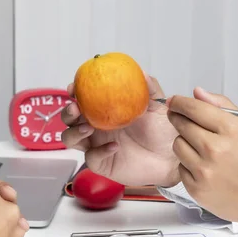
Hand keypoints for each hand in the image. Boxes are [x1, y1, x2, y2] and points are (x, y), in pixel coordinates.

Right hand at [60, 74, 179, 186]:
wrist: (170, 156)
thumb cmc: (162, 130)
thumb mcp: (158, 106)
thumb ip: (150, 89)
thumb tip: (142, 72)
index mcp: (104, 110)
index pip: (82, 99)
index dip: (74, 92)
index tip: (73, 87)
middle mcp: (96, 127)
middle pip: (70, 119)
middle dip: (68, 113)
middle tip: (75, 108)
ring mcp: (96, 145)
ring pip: (71, 139)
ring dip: (74, 132)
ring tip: (88, 128)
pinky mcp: (102, 163)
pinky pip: (92, 158)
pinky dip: (99, 152)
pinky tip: (114, 146)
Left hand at [167, 88, 237, 232]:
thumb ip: (222, 107)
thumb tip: (197, 93)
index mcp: (231, 131)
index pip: (195, 108)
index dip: (180, 102)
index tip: (174, 101)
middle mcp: (215, 149)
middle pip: (182, 125)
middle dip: (178, 119)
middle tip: (179, 119)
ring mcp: (204, 170)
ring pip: (178, 145)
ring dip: (184, 142)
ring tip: (198, 146)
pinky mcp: (196, 188)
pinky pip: (181, 167)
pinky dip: (188, 164)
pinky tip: (202, 166)